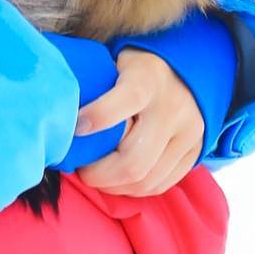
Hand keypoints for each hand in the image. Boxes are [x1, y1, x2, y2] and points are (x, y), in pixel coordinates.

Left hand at [74, 48, 203, 196]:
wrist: (189, 71)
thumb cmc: (136, 71)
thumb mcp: (115, 64)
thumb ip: (95, 88)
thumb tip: (60, 115)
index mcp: (149, 79)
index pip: (126, 100)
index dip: (97, 118)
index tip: (74, 130)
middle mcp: (173, 108)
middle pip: (133, 160)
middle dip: (98, 174)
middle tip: (81, 169)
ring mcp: (189, 133)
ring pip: (146, 179)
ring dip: (113, 186)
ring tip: (96, 176)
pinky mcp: (194, 153)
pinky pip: (160, 184)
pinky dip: (133, 189)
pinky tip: (117, 181)